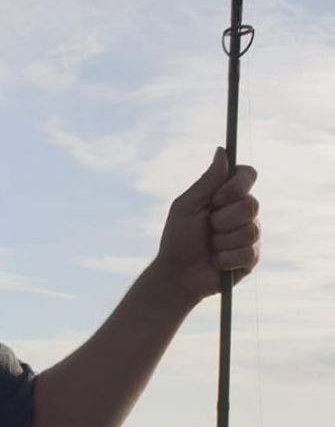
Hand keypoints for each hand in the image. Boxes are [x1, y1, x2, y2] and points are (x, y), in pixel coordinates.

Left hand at [156, 147, 259, 300]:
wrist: (177, 275)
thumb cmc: (177, 239)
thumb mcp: (187, 206)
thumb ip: (207, 181)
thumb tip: (222, 151)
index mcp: (227, 195)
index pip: (248, 174)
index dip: (236, 186)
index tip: (216, 200)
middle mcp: (242, 212)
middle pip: (251, 204)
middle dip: (222, 220)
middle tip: (207, 229)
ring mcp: (249, 234)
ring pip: (250, 230)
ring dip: (222, 242)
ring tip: (210, 248)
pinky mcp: (251, 257)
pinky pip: (248, 252)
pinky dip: (225, 259)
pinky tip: (216, 262)